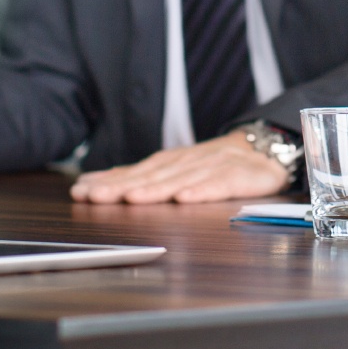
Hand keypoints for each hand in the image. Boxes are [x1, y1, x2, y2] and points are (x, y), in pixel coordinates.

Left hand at [70, 130, 289, 203]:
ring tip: (131, 199)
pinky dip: (202, 191)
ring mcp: (213, 167)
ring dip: (154, 189)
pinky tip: (185, 198)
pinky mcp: (239, 176)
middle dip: (122, 186)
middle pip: (151, 176)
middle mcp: (188, 162)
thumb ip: (144, 178)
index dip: (108, 181)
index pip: (135, 171)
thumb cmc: (218, 163)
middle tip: (94, 196)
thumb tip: (99, 185)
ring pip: (180, 179)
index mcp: (171, 162)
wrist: (266, 149)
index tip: (82, 191)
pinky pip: (219, 184)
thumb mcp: (180, 170)